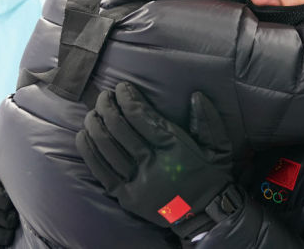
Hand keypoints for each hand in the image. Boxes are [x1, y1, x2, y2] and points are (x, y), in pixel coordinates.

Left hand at [76, 82, 232, 232]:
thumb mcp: (219, 147)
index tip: (122, 87)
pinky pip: (101, 171)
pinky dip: (89, 151)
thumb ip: (209, 120)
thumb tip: (196, 95)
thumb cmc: (211, 177)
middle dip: (107, 106)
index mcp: (174, 148)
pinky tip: (84, 135)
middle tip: (105, 95)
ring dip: (95, 125)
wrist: (206, 217)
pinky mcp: (127, 197)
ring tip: (93, 111)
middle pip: (119, 129)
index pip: (141, 117)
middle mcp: (153, 164)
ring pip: (107, 148)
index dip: (127, 98)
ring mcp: (137, 182)